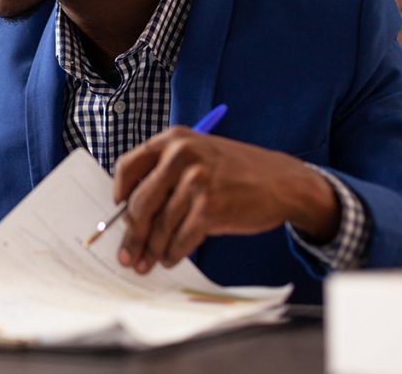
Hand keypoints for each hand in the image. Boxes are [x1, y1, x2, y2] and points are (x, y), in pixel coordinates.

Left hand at [113, 126, 338, 272]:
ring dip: (152, 250)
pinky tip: (171, 259)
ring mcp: (197, 181)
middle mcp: (181, 156)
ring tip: (148, 263)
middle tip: (126, 255)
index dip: (119, 195)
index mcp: (172, 139)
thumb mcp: (198, 155)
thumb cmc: (236, 171)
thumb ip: (166, 174)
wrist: (283, 181)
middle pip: (140, 203)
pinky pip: (181, 239)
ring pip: (160, 225)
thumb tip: (132, 212)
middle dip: (131, 234)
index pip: (128, 167)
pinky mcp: (211, 208)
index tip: (117, 213)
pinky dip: (173, 253)